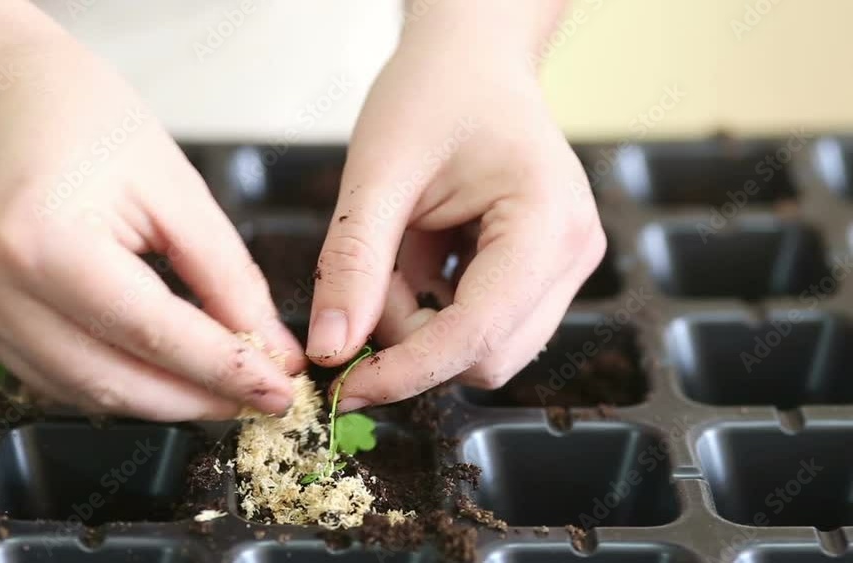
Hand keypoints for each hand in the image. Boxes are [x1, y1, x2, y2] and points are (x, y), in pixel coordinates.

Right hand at [0, 9, 303, 419]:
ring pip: (84, 393)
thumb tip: (270, 349)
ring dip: (160, 402)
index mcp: (47, 241)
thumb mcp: (173, 185)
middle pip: (115, 381)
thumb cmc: (79, 115)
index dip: (226, 372)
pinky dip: (116, 385)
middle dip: (197, 400)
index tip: (280, 391)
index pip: (154, 334)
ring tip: (220, 391)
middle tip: (259, 399)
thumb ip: (226, 275)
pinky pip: (54, 378)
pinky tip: (162, 375)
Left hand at [308, 2, 604, 410]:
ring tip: (404, 248)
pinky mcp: (544, 273)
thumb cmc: (432, 94)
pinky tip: (425, 252)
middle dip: (413, 338)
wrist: (471, 60)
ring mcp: (566, 267)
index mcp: (545, 224)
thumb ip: (353, 263)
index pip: (478, 335)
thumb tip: (331, 350)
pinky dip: (436, 308)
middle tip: (375, 274)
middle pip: (486, 357)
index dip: (408, 371)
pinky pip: (483, 325)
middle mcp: (573, 254)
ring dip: (422, 323)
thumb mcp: (378, 173)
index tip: (348, 385)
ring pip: (483, 349)